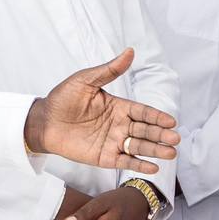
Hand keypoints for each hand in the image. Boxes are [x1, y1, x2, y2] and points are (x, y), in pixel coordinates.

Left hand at [25, 49, 180, 176]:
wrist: (43, 120)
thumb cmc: (63, 98)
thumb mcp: (86, 80)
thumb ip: (109, 70)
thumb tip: (130, 51)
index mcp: (119, 106)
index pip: (143, 112)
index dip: (157, 117)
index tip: (171, 121)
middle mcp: (120, 125)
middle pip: (145, 131)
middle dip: (161, 135)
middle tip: (175, 139)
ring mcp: (113, 142)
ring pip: (139, 147)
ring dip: (155, 150)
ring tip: (171, 154)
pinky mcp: (104, 157)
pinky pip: (125, 162)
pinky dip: (139, 165)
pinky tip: (153, 168)